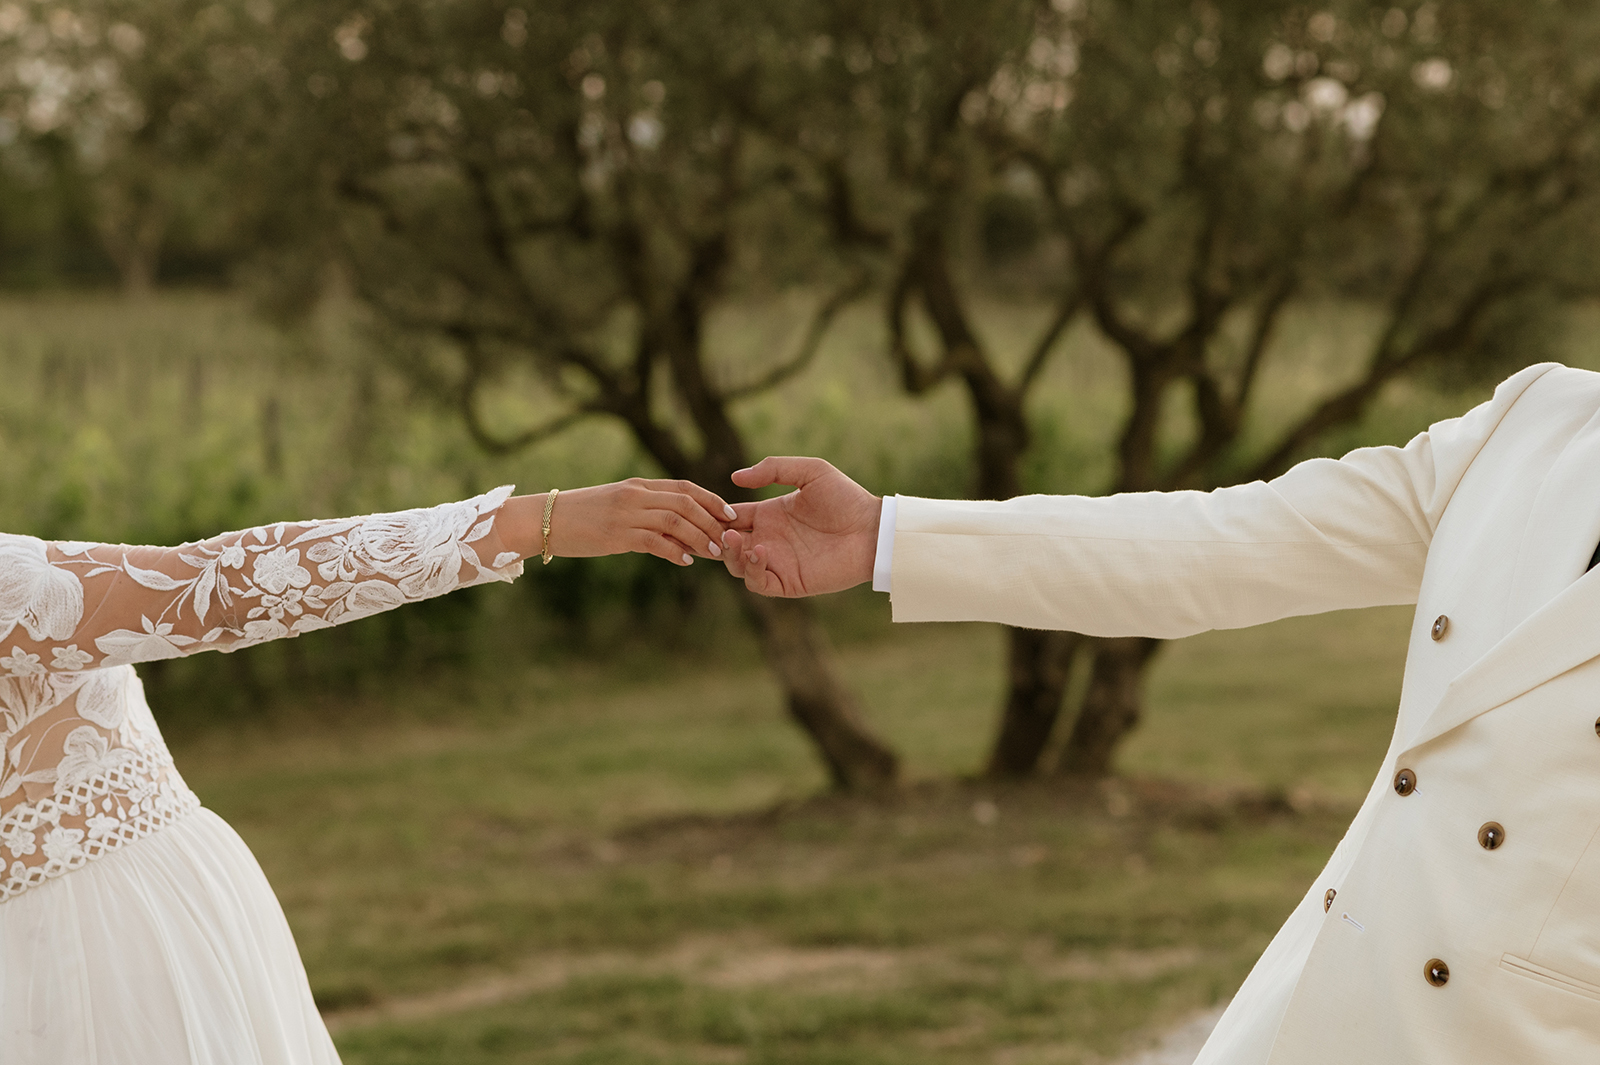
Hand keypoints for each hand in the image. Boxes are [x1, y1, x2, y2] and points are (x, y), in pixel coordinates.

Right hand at [504, 479, 735, 565]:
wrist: (546, 520)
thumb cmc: (583, 516)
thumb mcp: (618, 505)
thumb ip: (646, 511)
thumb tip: (675, 528)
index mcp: (638, 485)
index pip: (685, 487)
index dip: (712, 500)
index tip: (731, 514)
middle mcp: (635, 495)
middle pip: (686, 502)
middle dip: (712, 521)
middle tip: (729, 538)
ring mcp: (626, 514)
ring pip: (675, 520)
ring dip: (699, 537)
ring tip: (715, 552)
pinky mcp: (616, 534)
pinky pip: (653, 541)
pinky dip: (674, 551)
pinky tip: (686, 560)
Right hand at [721, 457, 879, 596]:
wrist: (872, 529)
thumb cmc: (846, 498)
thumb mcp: (810, 472)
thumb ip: (773, 469)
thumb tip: (735, 478)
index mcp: (768, 515)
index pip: (729, 518)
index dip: (713, 515)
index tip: (704, 510)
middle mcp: (768, 540)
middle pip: (726, 543)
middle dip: (712, 537)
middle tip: (709, 529)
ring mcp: (776, 562)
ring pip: (736, 565)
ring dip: (729, 553)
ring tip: (732, 539)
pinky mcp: (788, 582)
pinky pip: (758, 582)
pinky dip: (750, 570)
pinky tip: (758, 551)